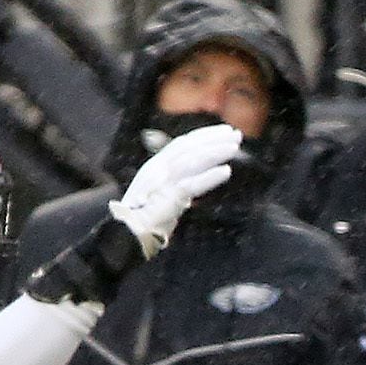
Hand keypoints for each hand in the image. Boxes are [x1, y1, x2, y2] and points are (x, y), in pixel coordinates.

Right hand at [109, 122, 242, 257]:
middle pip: (190, 147)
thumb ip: (177, 182)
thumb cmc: (145, 218)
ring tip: (234, 148)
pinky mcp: (169, 196)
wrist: (129, 233)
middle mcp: (159, 168)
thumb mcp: (162, 193)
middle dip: (214, 138)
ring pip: (193, 160)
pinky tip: (226, 171)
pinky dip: (210, 177)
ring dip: (215, 152)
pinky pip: (193, 184)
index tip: (224, 131)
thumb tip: (195, 177)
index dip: (205, 135)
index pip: (184, 143)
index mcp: (157, 165)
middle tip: (236, 134)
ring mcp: (163, 181)